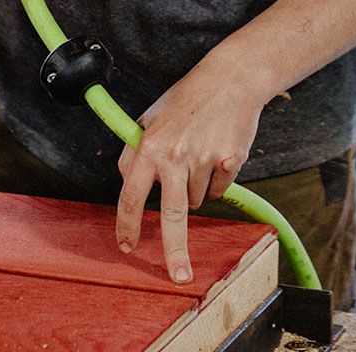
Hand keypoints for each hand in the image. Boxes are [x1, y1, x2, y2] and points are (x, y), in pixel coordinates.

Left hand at [115, 59, 263, 284]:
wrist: (230, 79)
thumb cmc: (188, 97)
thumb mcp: (150, 116)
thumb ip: (134, 149)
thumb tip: (124, 180)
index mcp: (149, 145)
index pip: (131, 194)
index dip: (127, 224)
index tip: (127, 245)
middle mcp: (175, 155)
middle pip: (172, 216)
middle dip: (174, 251)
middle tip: (179, 276)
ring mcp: (204, 160)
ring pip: (196, 200)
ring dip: (194, 188)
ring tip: (198, 154)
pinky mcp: (229, 162)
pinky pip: (218, 190)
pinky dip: (215, 180)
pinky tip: (215, 153)